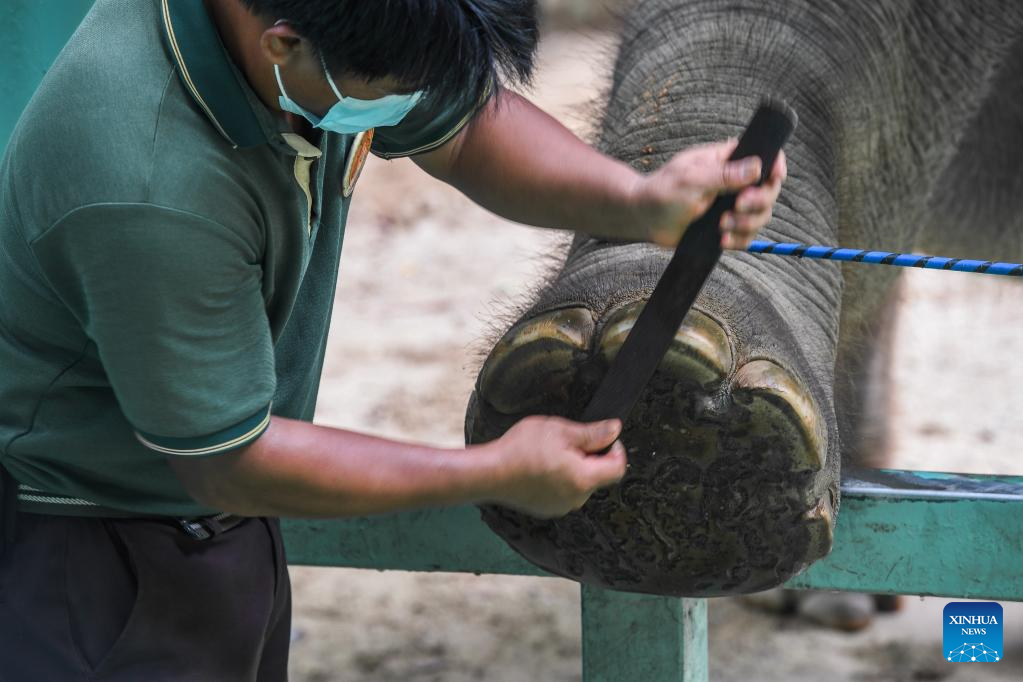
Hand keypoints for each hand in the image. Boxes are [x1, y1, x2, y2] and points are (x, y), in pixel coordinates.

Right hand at [485, 415, 627, 518]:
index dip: (615, 449)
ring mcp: (560, 506)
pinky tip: (542, 466)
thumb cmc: (521, 450)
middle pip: (598, 476)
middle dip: (591, 457)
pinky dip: (560, 479)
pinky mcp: (547, 509)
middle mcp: (576, 499)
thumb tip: (615, 430)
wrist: (490, 473)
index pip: (618, 468)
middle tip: (569, 440)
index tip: (603, 437)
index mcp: (584, 479)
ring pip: (580, 483)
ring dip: (575, 468)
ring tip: (551, 453)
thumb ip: (592, 433)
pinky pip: (564, 491)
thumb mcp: (560, 431)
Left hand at [629, 139, 786, 248]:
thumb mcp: (692, 179)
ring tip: (721, 226)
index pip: (763, 156)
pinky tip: (722, 241)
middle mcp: (734, 182)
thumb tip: (756, 167)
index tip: (775, 177)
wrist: (645, 218)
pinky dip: (739, 241)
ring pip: (761, 215)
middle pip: (768, 190)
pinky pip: (746, 237)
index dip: (775, 166)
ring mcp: (730, 206)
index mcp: (727, 161)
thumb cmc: (662, 191)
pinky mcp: (725, 228)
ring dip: (746, 223)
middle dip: (758, 201)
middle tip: (737, 206)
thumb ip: (724, 175)